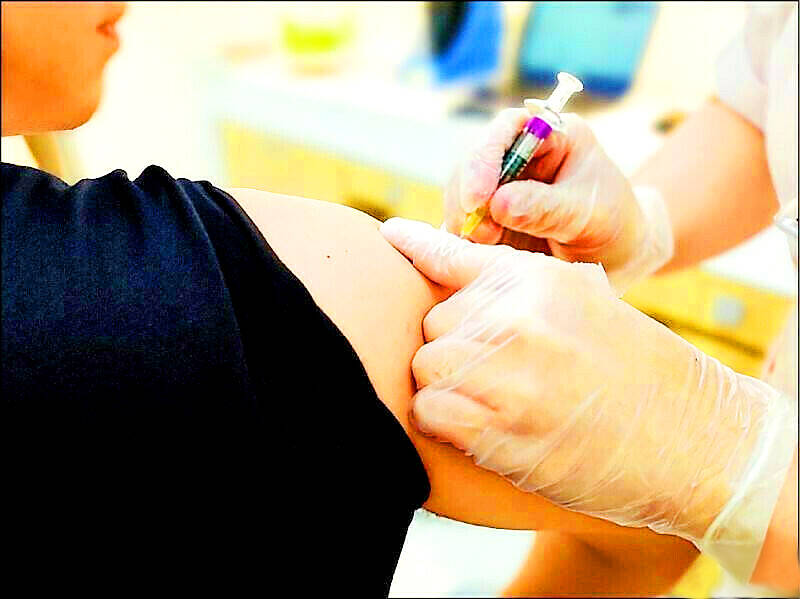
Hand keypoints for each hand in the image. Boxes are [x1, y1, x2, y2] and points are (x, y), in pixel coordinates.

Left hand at [381, 217, 795, 580]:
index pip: (453, 255)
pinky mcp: (497, 428)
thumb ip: (516, 285)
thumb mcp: (582, 301)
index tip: (387, 235)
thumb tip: (452, 270)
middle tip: (499, 371)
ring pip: (425, 366)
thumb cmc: (634, 368)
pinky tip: (485, 426)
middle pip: (432, 322)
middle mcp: (515, 318)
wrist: (690, 437)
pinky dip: (445, 422)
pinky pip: (428, 411)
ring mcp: (505, 373)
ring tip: (496, 399)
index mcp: (536, 280)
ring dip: (447, 386)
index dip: (414, 246)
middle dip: (453, 346)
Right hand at [445, 108, 672, 292]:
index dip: (485, 158)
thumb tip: (498, 204)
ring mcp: (501, 186)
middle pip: (474, 161)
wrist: (619, 258)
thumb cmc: (613, 225)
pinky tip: (478, 255)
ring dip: (464, 221)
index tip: (479, 198)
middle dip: (468, 196)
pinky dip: (464, 240)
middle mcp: (520, 155)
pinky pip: (463, 222)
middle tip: (482, 234)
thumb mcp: (588, 216)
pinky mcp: (489, 217)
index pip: (507, 128)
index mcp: (552, 135)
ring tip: (487, 246)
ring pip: (461, 194)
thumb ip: (547, 209)